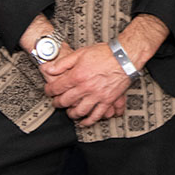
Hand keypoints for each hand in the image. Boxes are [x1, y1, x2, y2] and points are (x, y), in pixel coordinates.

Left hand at [39, 14, 169, 127]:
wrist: (125, 57)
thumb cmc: (105, 53)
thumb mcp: (81, 53)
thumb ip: (63, 63)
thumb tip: (49, 69)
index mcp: (77, 75)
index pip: (56, 88)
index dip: (49, 90)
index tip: (49, 91)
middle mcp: (85, 88)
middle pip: (65, 101)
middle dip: (57, 103)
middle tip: (56, 102)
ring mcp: (96, 96)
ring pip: (79, 111)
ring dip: (71, 114)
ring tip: (69, 112)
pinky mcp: (107, 101)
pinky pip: (96, 115)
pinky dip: (88, 121)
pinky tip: (83, 122)